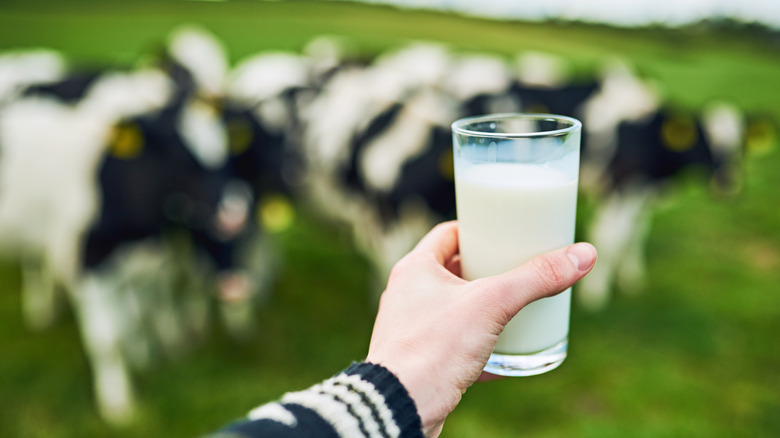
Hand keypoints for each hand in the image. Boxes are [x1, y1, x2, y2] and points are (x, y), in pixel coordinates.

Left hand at [365, 221, 596, 436]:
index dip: (479, 230)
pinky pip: (454, 344)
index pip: (449, 234)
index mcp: (415, 268)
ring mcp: (412, 328)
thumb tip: (585, 254)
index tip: (508, 234)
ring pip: (455, 308)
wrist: (400, 405)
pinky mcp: (421, 359)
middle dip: (488, 270)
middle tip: (521, 271)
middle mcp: (408, 294)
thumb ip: (536, 278)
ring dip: (484, 308)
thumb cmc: (435, 347)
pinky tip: (506, 353)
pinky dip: (480, 344)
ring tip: (517, 308)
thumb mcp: (492, 304)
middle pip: (454, 270)